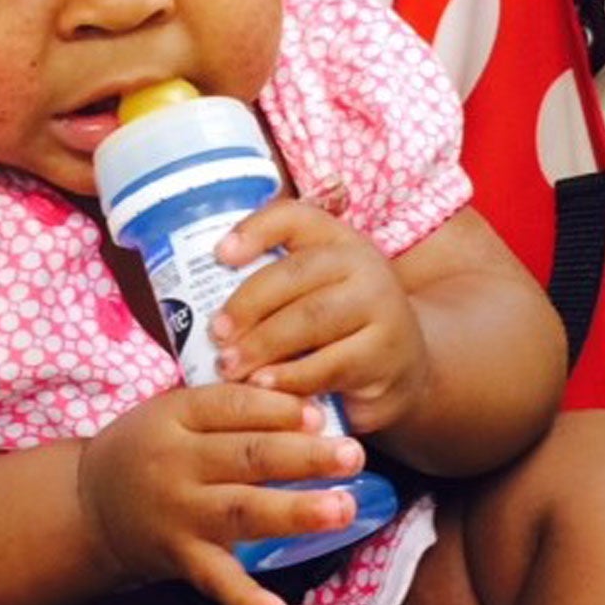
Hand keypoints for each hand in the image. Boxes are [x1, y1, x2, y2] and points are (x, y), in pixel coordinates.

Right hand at [77, 384, 365, 604]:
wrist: (86, 504)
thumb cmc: (151, 447)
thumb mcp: (179, 411)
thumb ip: (237, 406)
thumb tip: (312, 410)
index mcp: (178, 417)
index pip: (234, 407)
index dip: (279, 410)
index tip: (321, 415)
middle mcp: (177, 465)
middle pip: (247, 457)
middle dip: (304, 457)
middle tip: (354, 455)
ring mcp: (180, 515)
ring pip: (242, 512)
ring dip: (295, 512)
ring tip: (343, 510)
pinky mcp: (180, 559)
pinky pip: (216, 580)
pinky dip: (247, 601)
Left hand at [210, 199, 429, 435]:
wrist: (404, 369)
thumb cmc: (339, 328)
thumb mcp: (313, 294)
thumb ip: (272, 282)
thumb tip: (200, 286)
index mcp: (339, 241)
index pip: (295, 217)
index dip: (256, 229)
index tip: (219, 255)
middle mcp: (365, 266)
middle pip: (297, 274)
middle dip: (248, 304)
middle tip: (216, 334)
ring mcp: (382, 309)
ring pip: (312, 319)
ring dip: (262, 344)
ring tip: (230, 366)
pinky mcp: (386, 354)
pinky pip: (330, 364)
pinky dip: (290, 377)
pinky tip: (263, 387)